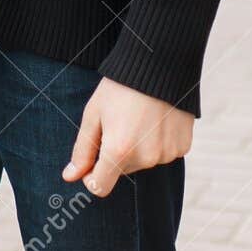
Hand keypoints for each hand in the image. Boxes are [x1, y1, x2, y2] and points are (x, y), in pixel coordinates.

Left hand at [61, 78, 192, 197]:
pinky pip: (163, 153)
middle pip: (122, 170)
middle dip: (116, 152)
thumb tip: (69, 177)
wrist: (160, 64)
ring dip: (137, 147)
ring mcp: (166, 154)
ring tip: (139, 117)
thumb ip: (82, 149)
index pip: (100, 187)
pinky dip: (157, 142)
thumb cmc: (120, 87)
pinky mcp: (182, 147)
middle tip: (119, 122)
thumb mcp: (94, 113)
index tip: (91, 162)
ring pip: (143, 161)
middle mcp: (145, 158)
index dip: (91, 177)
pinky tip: (156, 119)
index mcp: (119, 151)